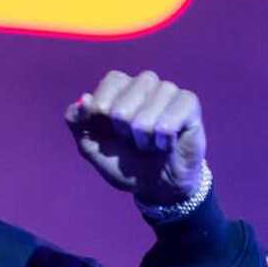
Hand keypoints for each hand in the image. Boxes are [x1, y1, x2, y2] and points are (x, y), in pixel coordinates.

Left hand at [63, 70, 206, 204]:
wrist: (156, 184)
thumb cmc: (124, 162)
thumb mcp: (91, 147)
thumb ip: (78, 123)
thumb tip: (83, 101)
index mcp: (119, 87)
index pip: (110, 82)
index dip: (102, 112)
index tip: (108, 131)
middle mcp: (144, 83)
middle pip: (122, 106)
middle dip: (123, 133)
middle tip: (132, 140)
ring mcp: (168, 91)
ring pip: (145, 116)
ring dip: (143, 140)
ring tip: (149, 144)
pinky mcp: (189, 104)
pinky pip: (167, 124)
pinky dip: (162, 142)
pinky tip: (166, 144)